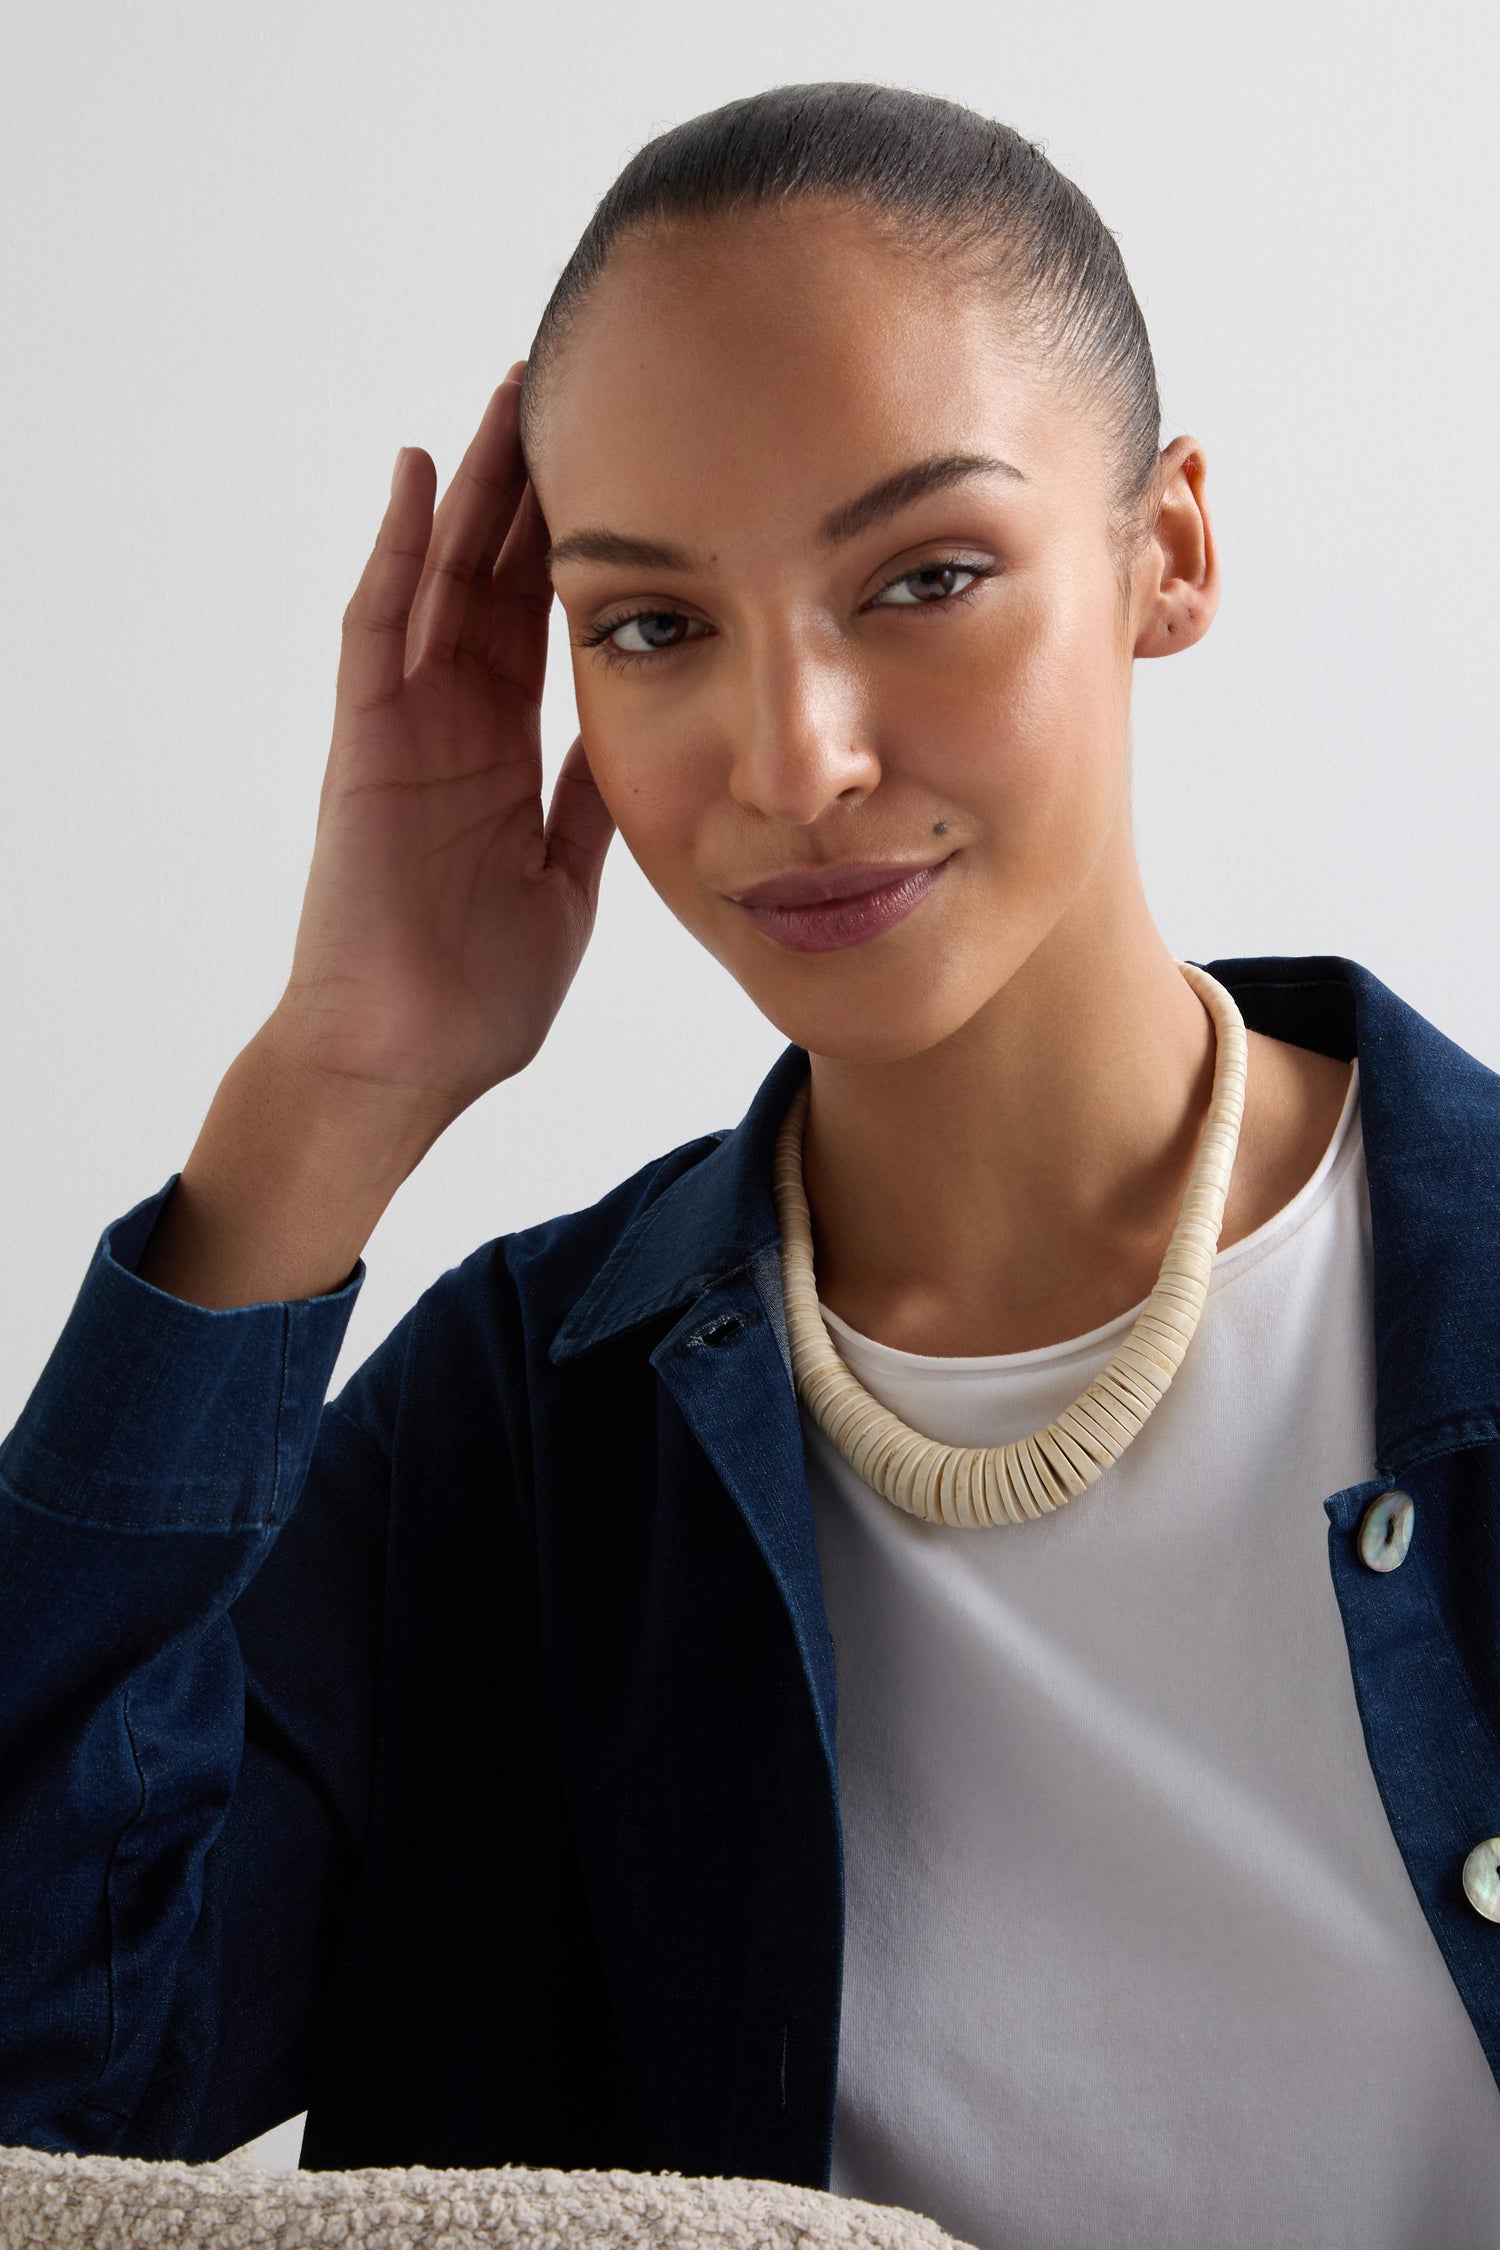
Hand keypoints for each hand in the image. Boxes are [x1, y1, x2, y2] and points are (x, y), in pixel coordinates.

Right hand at [270, 364, 614, 1129]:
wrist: (405, 1060)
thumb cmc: (478, 992)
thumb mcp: (567, 878)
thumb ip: (591, 798)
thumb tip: (646, 727)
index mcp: (508, 754)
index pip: (547, 623)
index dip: (583, 546)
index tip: (635, 471)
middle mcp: (455, 724)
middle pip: (497, 579)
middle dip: (533, 489)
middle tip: (574, 393)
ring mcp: (405, 726)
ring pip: (442, 580)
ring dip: (476, 492)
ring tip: (511, 398)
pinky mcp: (365, 742)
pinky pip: (378, 629)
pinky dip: (398, 552)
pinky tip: (422, 477)